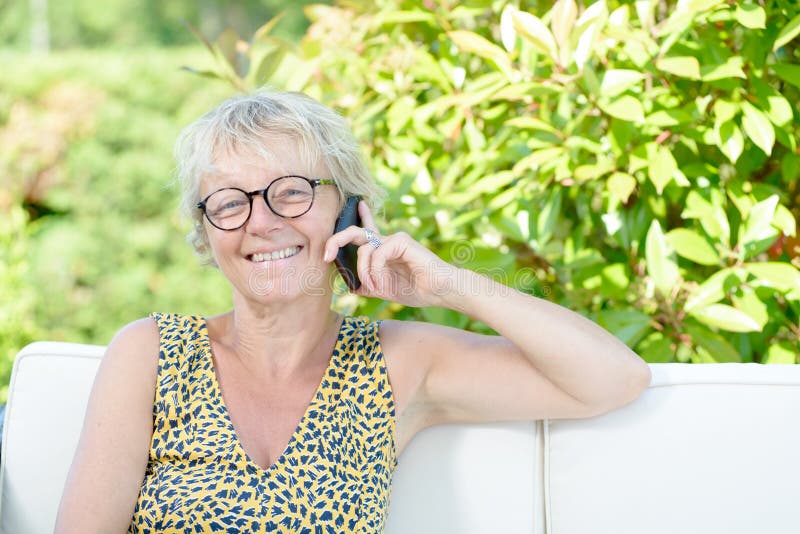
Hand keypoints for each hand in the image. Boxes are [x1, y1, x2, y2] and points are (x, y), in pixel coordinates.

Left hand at [323, 201, 457, 306]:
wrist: (441, 291)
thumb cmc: (418, 289)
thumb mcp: (386, 289)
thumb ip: (369, 285)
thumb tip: (350, 287)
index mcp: (384, 250)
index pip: (366, 229)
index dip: (357, 217)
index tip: (350, 211)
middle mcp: (387, 241)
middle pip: (355, 232)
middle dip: (336, 240)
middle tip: (326, 255)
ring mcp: (395, 240)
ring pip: (363, 251)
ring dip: (365, 274)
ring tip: (377, 288)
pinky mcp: (402, 241)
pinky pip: (377, 255)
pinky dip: (376, 273)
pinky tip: (384, 284)